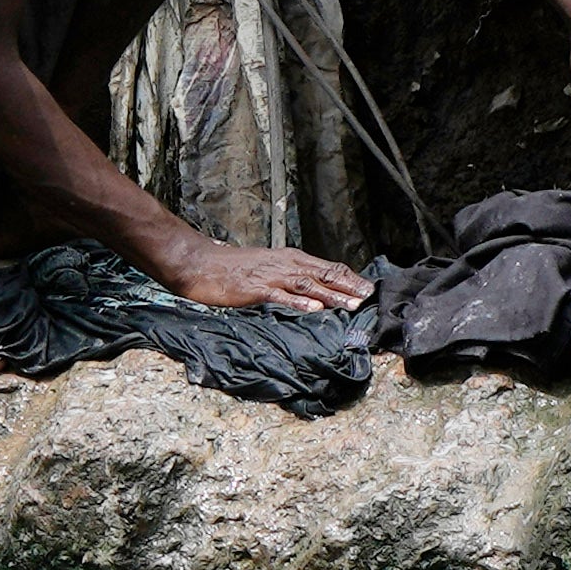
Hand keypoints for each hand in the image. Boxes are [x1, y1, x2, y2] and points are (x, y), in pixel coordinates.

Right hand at [129, 209, 374, 316]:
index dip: (348, 277)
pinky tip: (315, 310)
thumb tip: (311, 292)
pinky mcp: (255, 288)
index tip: (367, 288)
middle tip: (370, 296)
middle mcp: (285, 264)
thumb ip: (287, 278)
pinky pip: (281, 296)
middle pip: (323, 274)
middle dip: (348, 285)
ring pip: (308, 285)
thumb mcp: (266, 268)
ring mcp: (271, 275)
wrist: (200, 264)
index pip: (326, 267)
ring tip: (352, 304)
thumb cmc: (232, 269)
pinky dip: (299, 303)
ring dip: (332, 295)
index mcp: (289, 259)